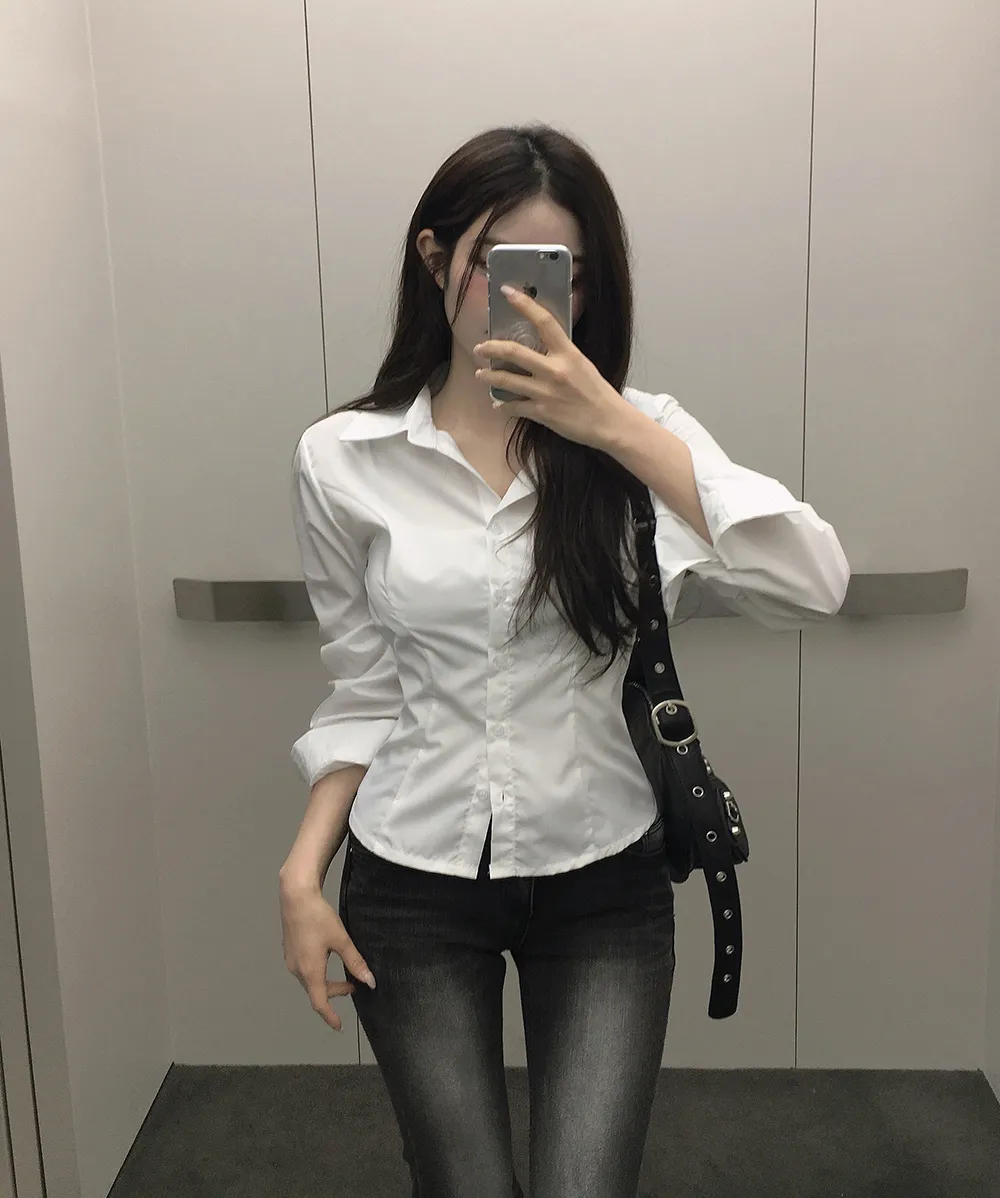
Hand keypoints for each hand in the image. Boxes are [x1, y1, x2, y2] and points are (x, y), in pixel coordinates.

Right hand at [279, 881, 375, 1031]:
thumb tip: (369, 981)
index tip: (339, 1026)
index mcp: (310, 970)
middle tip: (353, 986)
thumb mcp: (341, 939)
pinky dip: (317, 973)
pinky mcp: (289, 950)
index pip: (319, 1002)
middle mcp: (296, 969)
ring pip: (309, 980)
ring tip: (344, 975)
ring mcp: (290, 959)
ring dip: (325, 982)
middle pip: (315, 991)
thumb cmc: (318, 917)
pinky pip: (304, 970)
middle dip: (334, 993)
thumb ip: (355, 962)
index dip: (330, 1016)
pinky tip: (327, 960)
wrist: (295, 896)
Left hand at [473, 285, 634, 450]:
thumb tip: (540, 349)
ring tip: (481, 374)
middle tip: (480, 347)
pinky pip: (514, 406)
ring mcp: (546, 392)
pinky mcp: (542, 412)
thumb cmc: (597, 393)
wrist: (609, 422)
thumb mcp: (582, 365)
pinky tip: (498, 404)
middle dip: (491, 348)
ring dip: (489, 376)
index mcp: (568, 353)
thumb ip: (561, 355)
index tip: (507, 291)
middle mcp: (555, 370)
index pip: (544, 321)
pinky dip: (503, 405)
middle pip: (514, 352)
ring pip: (507, 380)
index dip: (524, 304)